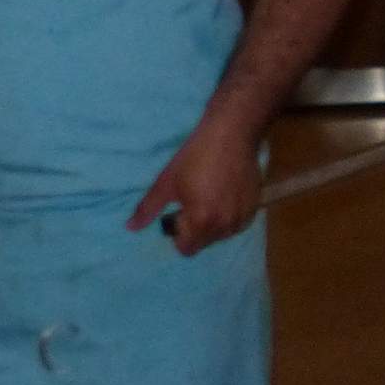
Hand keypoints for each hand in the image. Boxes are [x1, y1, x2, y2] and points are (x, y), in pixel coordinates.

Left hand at [127, 125, 261, 254]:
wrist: (232, 135)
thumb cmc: (195, 156)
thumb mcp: (167, 182)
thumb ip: (148, 208)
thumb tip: (130, 228)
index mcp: (201, 221)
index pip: (186, 249)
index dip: (178, 232)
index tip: (179, 212)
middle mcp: (224, 226)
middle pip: (203, 243)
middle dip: (195, 229)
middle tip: (193, 201)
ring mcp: (242, 217)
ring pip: (221, 234)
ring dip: (213, 224)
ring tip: (210, 196)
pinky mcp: (254, 208)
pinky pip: (237, 224)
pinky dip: (228, 216)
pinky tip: (225, 194)